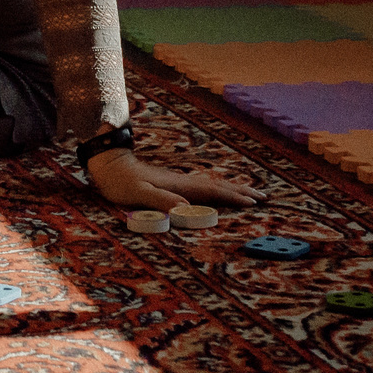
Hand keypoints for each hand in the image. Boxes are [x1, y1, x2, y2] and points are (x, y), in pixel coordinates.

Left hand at [86, 144, 261, 210]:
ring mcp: (178, 182)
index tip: (253, 202)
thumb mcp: (138, 194)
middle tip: (264, 196)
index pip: (212, 191)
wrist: (108, 164)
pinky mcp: (173, 184)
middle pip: (217, 185)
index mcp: (179, 186)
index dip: (233, 197)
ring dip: (232, 189)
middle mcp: (182, 182)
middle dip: (240, 190)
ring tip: (250, 193)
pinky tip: (218, 192)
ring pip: (212, 185)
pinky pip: (203, 188)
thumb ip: (160, 200)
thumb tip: (186, 209)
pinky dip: (217, 190)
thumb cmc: (121, 182)